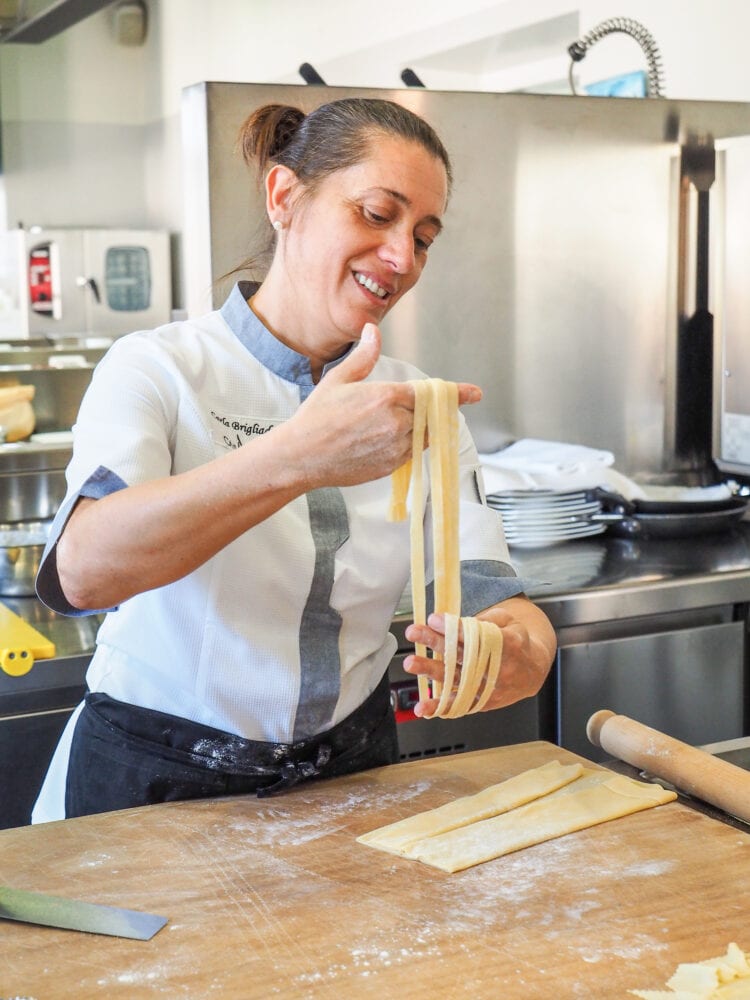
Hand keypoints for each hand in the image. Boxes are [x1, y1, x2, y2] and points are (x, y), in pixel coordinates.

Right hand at [284, 324, 480, 489]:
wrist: (302, 457)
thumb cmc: (316, 417)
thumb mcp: (339, 380)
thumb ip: (364, 357)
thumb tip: (373, 331)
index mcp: (387, 396)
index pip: (430, 392)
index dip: (456, 393)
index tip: (475, 393)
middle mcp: (397, 422)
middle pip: (431, 415)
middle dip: (430, 411)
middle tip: (416, 410)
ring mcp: (396, 446)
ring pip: (425, 435)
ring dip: (421, 429)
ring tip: (394, 425)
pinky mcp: (392, 465)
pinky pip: (412, 453)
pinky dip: (408, 445)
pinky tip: (385, 441)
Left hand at [403, 599, 554, 717]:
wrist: (532, 671)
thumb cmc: (516, 643)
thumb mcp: (509, 622)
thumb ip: (486, 619)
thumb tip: (456, 622)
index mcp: (508, 644)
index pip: (478, 635)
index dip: (455, 628)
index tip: (434, 619)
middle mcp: (498, 668)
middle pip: (463, 655)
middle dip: (436, 643)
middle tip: (415, 633)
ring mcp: (489, 688)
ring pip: (456, 679)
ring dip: (431, 671)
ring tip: (412, 662)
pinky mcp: (482, 702)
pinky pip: (459, 705)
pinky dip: (440, 707)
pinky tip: (423, 707)